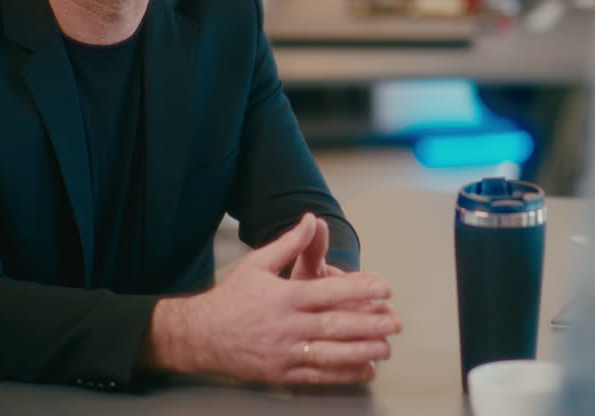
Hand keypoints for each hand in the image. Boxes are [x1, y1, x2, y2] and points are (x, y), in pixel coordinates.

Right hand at [144, 213, 401, 384]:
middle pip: (335, 326)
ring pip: (330, 354)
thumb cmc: (231, 298)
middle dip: (369, 325)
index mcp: (284, 296)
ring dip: (361, 352)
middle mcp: (287, 325)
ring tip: (386, 349)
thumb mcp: (257, 264)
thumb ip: (289, 244)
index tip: (383, 288)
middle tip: (395, 322)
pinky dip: (342, 374)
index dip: (358, 290)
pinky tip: (364, 371)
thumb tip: (310, 220)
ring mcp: (285, 352)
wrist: (200, 335)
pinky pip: (317, 375)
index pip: (328, 292)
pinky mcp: (281, 372)